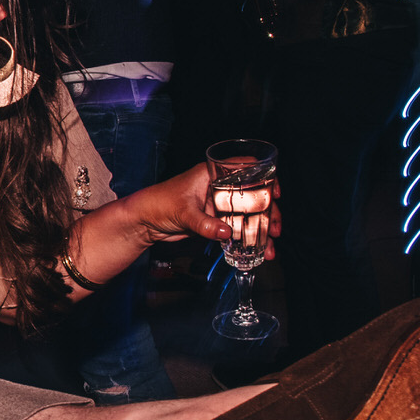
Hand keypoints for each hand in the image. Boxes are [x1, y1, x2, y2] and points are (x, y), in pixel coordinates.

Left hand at [123, 164, 281, 255]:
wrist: (143, 221)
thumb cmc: (158, 203)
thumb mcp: (183, 212)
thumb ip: (204, 223)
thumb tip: (227, 233)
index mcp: (212, 174)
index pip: (245, 168)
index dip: (264, 177)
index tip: (275, 192)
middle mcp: (218, 187)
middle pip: (252, 195)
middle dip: (268, 212)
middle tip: (275, 228)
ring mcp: (218, 205)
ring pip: (247, 215)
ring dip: (260, 229)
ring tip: (270, 246)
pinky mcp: (214, 221)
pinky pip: (236, 229)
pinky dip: (247, 239)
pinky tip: (258, 250)